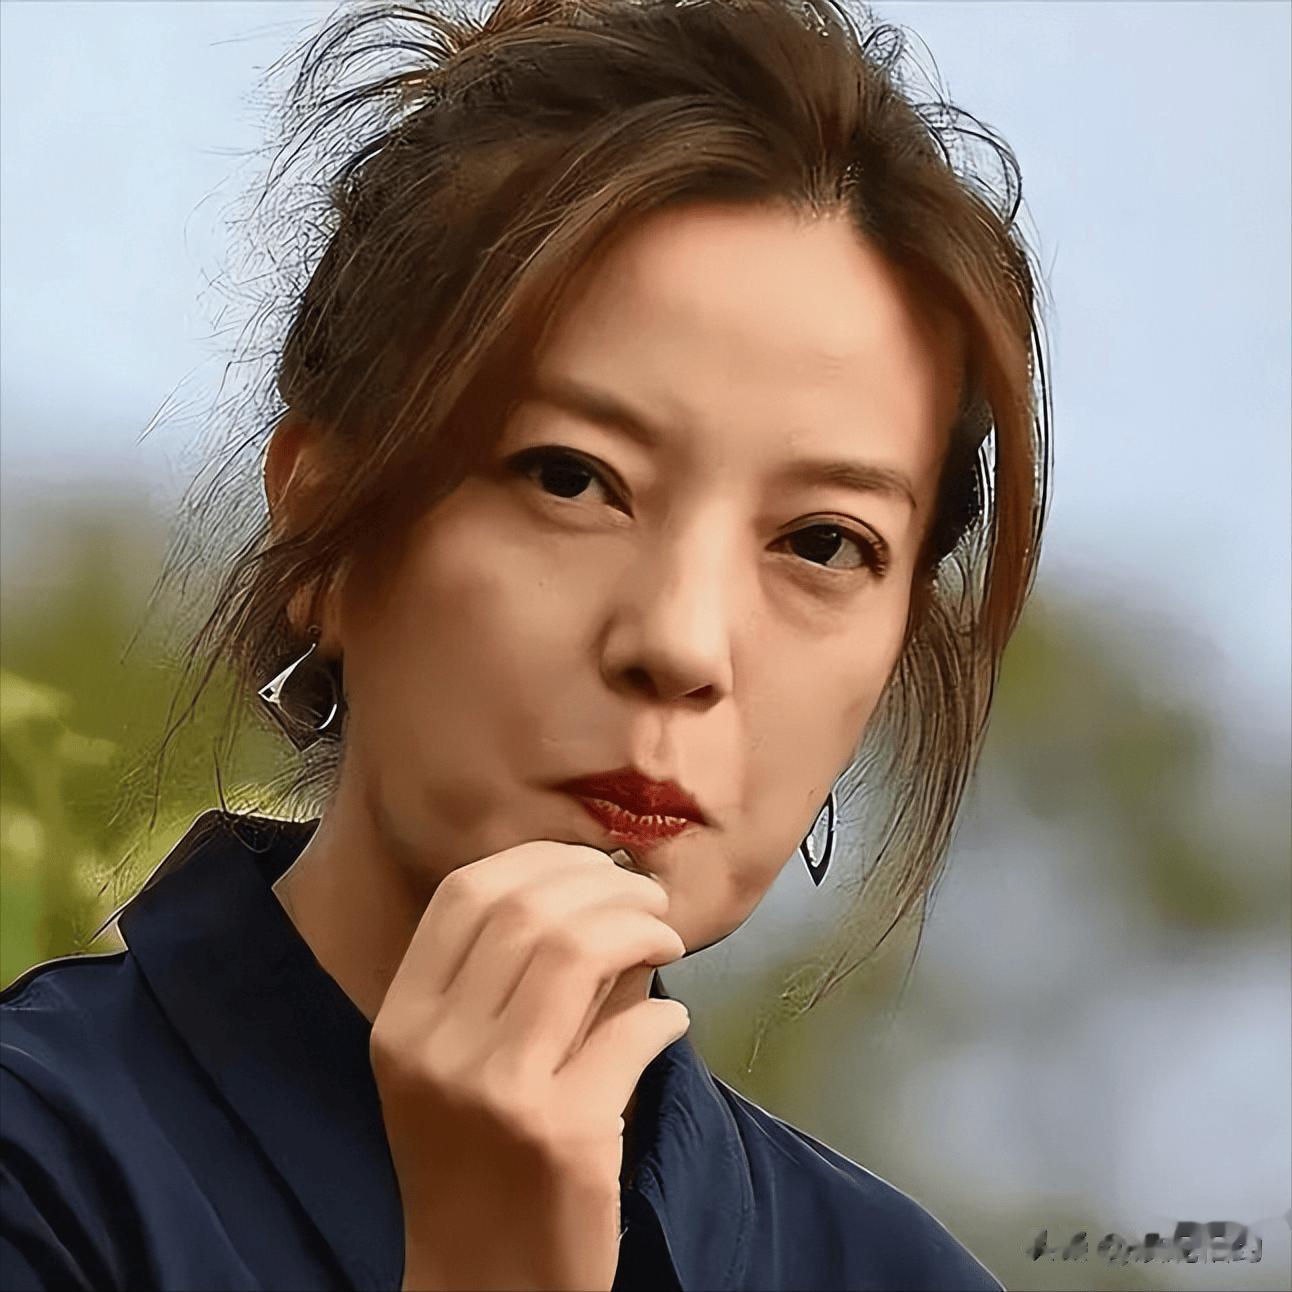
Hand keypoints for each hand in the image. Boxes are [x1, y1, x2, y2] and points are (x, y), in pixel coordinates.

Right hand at [368, 840, 690, 1291]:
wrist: (482, 1291)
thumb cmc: (474, 1168)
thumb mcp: (459, 1071)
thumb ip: (515, 985)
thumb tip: (604, 897)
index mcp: (401, 1024)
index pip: (465, 894)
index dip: (540, 860)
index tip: (592, 868)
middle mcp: (435, 1050)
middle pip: (526, 909)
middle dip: (604, 884)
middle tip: (648, 899)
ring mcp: (497, 1093)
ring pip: (577, 952)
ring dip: (640, 928)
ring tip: (665, 940)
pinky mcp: (564, 1136)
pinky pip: (632, 1033)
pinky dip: (665, 1014)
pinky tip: (671, 1020)